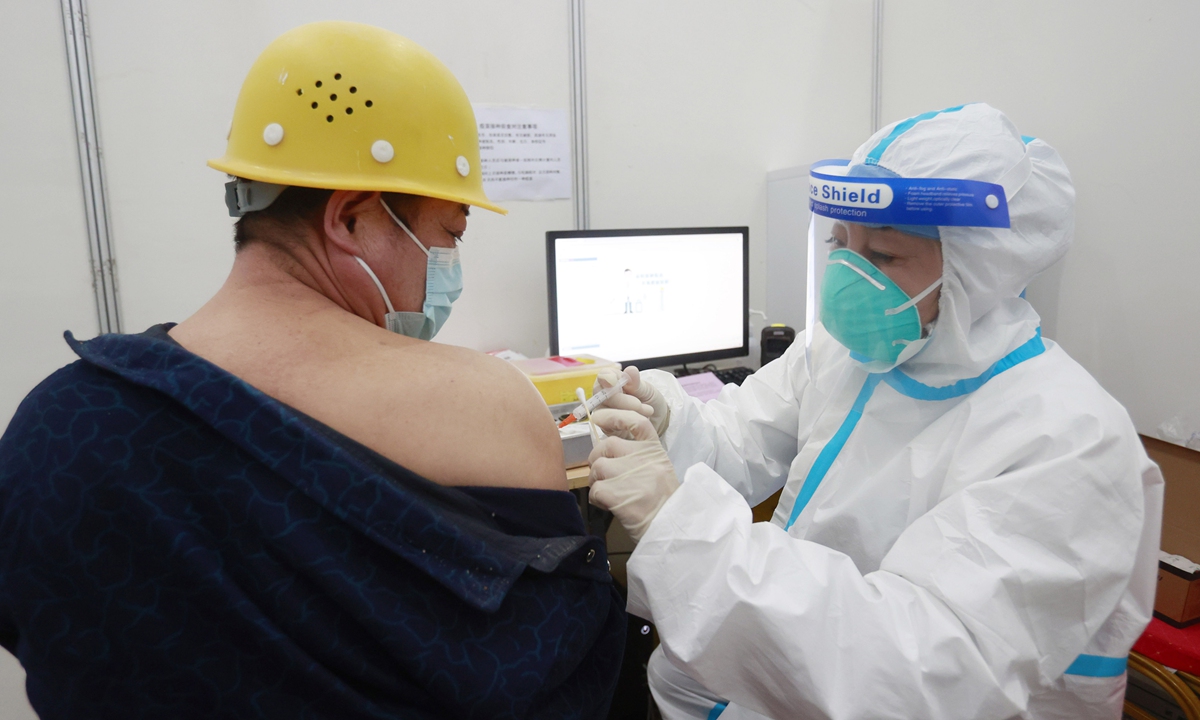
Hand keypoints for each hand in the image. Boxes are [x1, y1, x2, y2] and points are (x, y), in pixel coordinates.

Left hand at [587, 408, 678, 541]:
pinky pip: (594, 489)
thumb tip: (607, 447)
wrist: (672, 529)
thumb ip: (637, 456)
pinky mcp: (616, 493)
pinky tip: (609, 505)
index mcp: (654, 451)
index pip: (636, 421)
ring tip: (609, 493)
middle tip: (605, 475)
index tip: (599, 418)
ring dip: (597, 480)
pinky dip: (597, 498)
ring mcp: (629, 475)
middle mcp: (643, 458)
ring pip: (597, 467)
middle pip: (606, 445)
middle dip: (599, 458)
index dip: (614, 416)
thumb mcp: (658, 470)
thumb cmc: (662, 502)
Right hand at [593, 366, 670, 436]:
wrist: (658, 420)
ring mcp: (603, 411)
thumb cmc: (650, 401)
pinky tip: (637, 422)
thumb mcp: (647, 390)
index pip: (603, 376)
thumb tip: (630, 370)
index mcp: (612, 380)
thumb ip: (636, 383)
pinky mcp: (606, 427)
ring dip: (626, 413)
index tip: (614, 382)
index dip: (606, 378)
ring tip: (645, 412)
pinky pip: (607, 426)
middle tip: (639, 404)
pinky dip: (623, 424)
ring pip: (604, 412)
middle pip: (602, 395)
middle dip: (621, 400)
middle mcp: (604, 395)